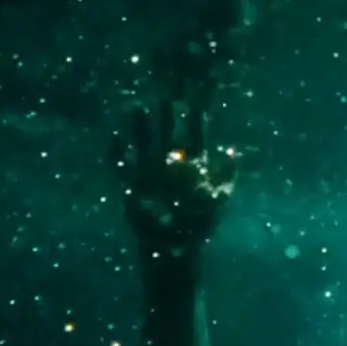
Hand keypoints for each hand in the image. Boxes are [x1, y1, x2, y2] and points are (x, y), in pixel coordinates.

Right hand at [114, 99, 235, 260]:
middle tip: (166, 93)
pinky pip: (121, 167)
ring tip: (137, 107)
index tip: (196, 97)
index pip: (196, 135)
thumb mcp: (217, 200)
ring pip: (144, 144)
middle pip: (168, 134)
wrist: (175, 251)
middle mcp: (170, 165)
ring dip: (140, 128)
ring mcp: (150, 174)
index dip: (197, 116)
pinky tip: (114, 137)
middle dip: (167, 115)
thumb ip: (225, 177)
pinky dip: (117, 153)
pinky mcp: (132, 187)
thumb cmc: (198, 227)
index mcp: (193, 166)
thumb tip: (233, 152)